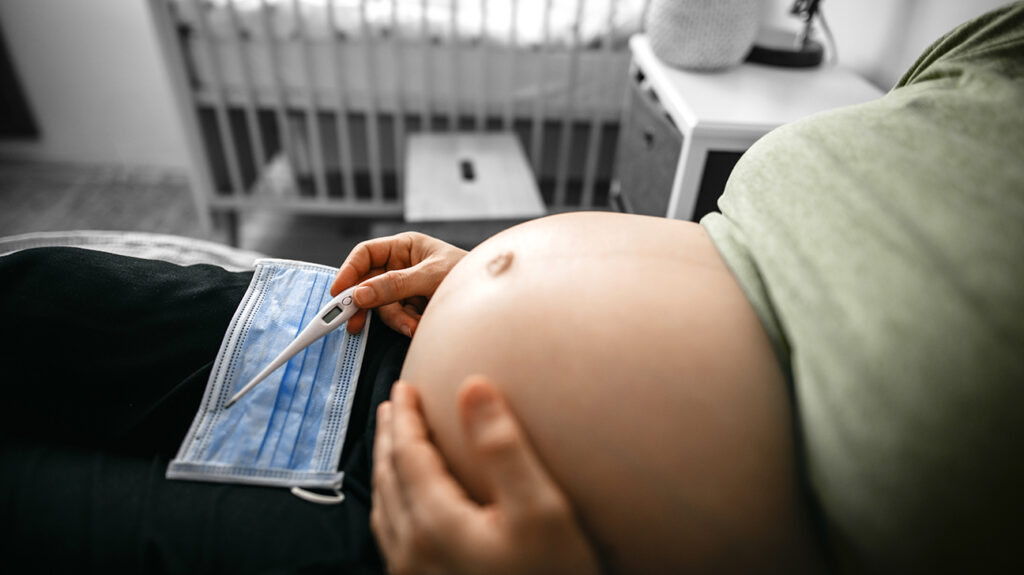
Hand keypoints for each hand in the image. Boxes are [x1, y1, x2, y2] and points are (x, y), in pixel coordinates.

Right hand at [331, 232, 466, 335]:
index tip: (339, 293)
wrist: (492, 300)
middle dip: (368, 305)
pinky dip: (407, 325)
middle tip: (354, 325)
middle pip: (369, 284)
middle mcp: (402, 266)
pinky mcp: (413, 308)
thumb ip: (395, 285)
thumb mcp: (431, 277)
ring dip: (396, 319)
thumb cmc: (468, 275)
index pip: (366, 254)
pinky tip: (420, 326)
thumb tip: (360, 294)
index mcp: (405, 247)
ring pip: (383, 306)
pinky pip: (398, 318)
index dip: (349, 271)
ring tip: (415, 325)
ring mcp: (406, 288)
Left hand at [371, 379, 601, 574]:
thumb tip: (473, 388)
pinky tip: (407, 508)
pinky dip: (393, 504)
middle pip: (388, 479)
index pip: (408, 454)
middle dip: (389, 438)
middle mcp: (414, 552)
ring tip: (392, 446)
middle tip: (392, 407)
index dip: (406, 417)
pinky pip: (394, 538)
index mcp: (434, 523)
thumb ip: (502, 446)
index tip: (405, 387)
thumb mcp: (540, 509)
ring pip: (386, 510)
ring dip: (386, 470)